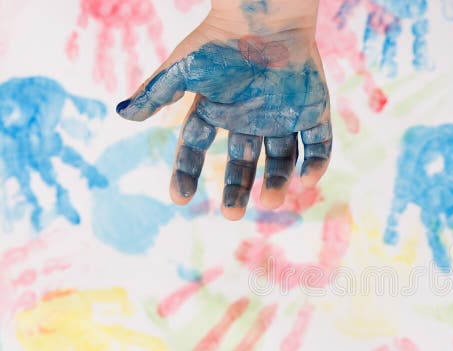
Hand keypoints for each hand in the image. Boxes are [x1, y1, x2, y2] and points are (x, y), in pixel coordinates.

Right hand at [116, 9, 331, 219]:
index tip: (180, 198)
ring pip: (281, 160)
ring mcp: (282, 116)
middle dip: (236, 189)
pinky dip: (315, 164)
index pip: (195, 147)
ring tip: (269, 201)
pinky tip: (306, 181)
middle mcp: (248, 118)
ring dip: (276, 183)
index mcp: (215, 108)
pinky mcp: (312, 111)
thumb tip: (122, 114)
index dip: (186, 172)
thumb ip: (157, 91)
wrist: (267, 13)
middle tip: (231, 215)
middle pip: (241, 162)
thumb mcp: (185, 66)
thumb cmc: (222, 38)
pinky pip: (317, 145)